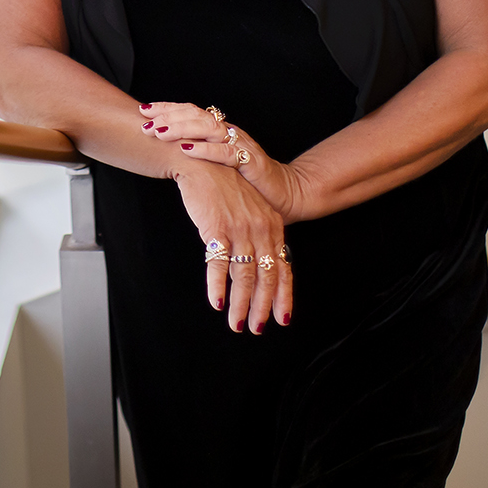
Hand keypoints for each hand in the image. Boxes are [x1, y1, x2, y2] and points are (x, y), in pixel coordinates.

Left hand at [138, 101, 301, 217]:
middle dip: (170, 116)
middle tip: (147, 121)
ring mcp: (242, 145)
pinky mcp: (252, 162)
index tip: (144, 110)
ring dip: (183, 129)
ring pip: (210, 129)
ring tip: (161, 132)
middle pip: (198, 115)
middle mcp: (230, 133)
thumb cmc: (247, 181)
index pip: (192, 111)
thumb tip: (165, 147)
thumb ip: (197, 153)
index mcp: (221, 131)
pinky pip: (227, 152)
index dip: (168, 108)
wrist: (283, 195)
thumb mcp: (216, 165)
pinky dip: (206, 150)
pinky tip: (188, 149)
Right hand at [169, 159, 293, 332]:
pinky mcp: (217, 228)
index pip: (282, 268)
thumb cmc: (223, 185)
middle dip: (262, 307)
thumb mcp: (250, 208)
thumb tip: (260, 264)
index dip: (283, 295)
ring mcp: (240, 230)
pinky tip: (216, 302)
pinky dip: (217, 286)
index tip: (282, 318)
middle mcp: (260, 230)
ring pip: (244, 276)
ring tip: (236, 324)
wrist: (204, 159)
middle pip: (266, 277)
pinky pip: (218, 264)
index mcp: (272, 226)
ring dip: (240, 304)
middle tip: (257, 328)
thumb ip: (258, 234)